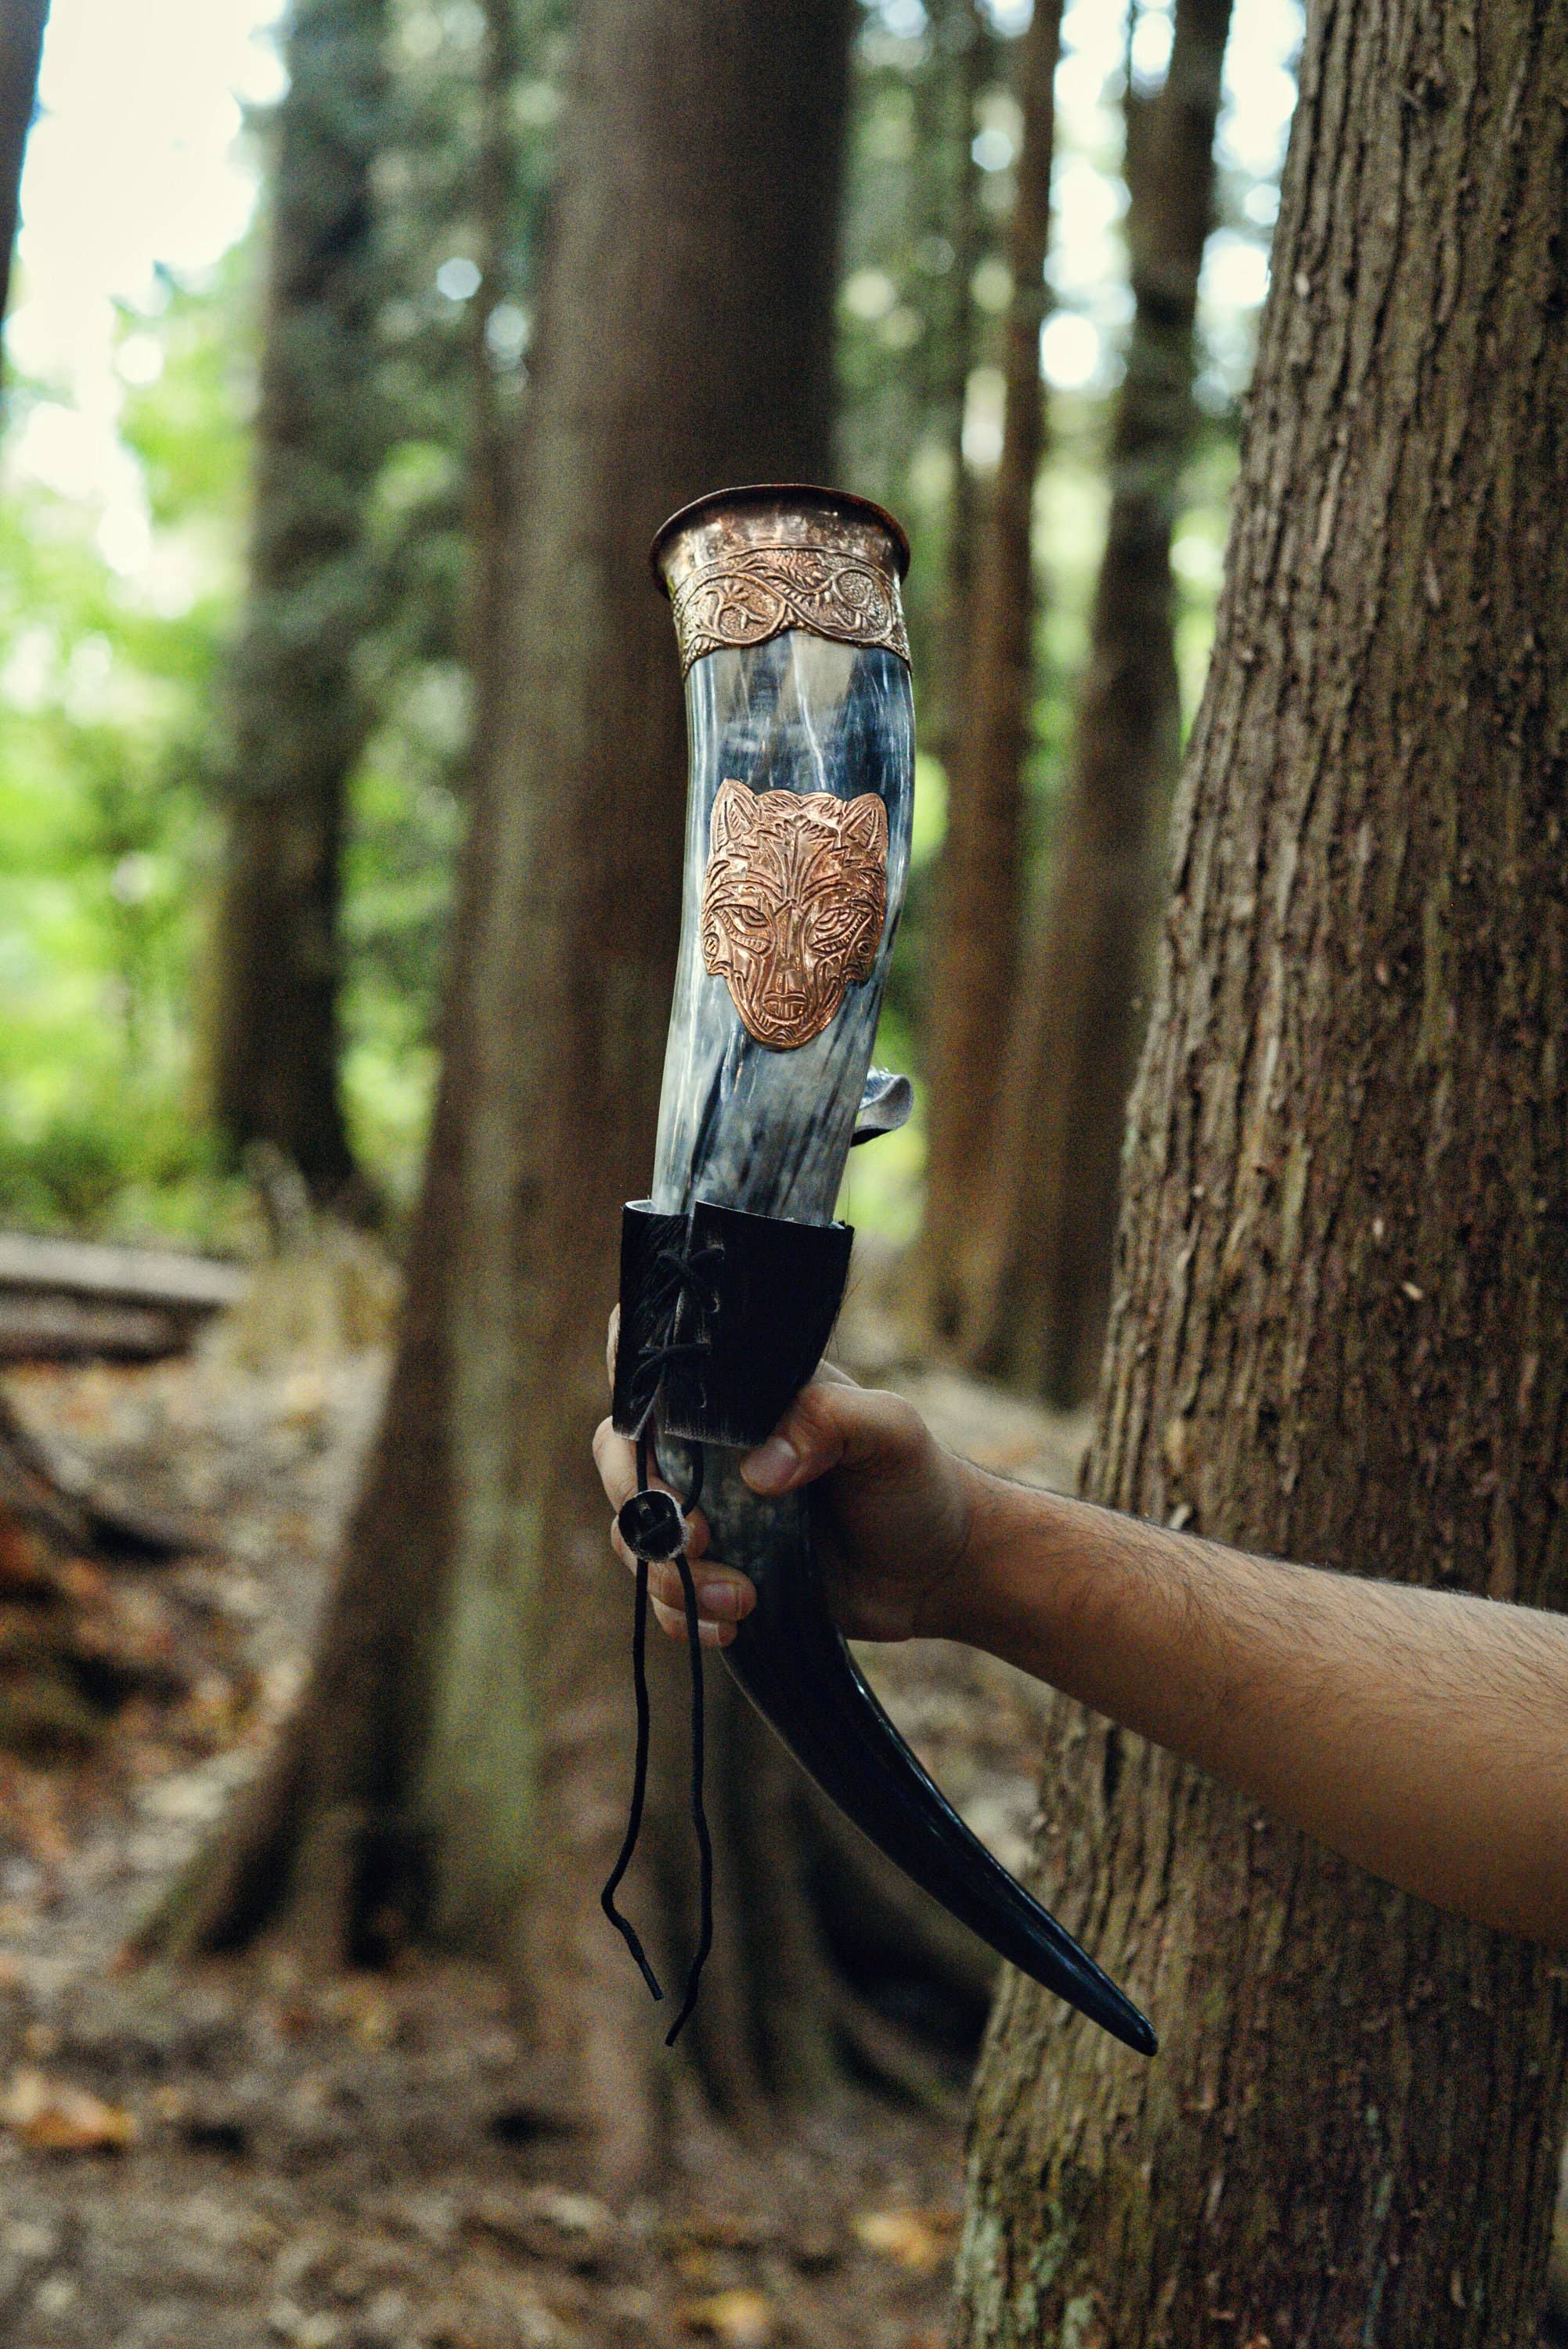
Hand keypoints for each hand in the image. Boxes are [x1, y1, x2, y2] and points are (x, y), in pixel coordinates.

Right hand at [592, 1314, 980, 1648]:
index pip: (657, 1364)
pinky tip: (732, 1624)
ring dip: (671, 1572)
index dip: (632, 1383)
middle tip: (698, 1534)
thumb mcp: (891, 1433)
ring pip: (634, 1534)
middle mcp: (710, 1449)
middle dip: (640, 1500)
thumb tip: (758, 1470)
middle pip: (620, 1454)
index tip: (649, 1429)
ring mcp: (709, 1512)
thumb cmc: (918, 1482)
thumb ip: (830, 1422)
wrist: (942, 1571)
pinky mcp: (717, 1572)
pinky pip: (665, 1595)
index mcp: (741, 1395)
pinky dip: (683, 1614)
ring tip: (742, 1596)